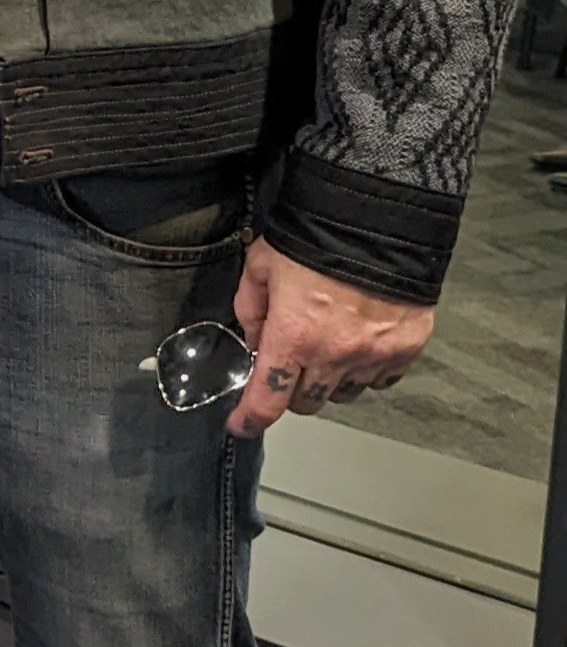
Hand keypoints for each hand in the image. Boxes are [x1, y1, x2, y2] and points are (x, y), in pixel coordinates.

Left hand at [225, 236, 430, 437]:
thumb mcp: (262, 265)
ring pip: (343, 394)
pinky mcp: (405, 351)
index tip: (240, 425)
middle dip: (289, 390)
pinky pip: (379, 380)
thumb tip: (253, 337)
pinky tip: (356, 346)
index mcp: (293, 336)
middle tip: (287, 365)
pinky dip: (364, 371)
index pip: (267, 398)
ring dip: (327, 381)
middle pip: (305, 402)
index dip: (250, 418)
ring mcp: (373, 357)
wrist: (375, 221)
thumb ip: (251, 306)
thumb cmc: (313, 239)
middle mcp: (334, 356)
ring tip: (324, 348)